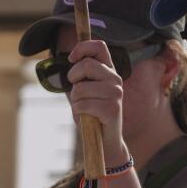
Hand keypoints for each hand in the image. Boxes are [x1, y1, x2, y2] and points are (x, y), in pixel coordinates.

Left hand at [64, 39, 127, 159]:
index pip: (99, 46)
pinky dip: (78, 113)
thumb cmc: (92, 113)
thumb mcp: (85, 90)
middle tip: (77, 92)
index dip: (82, 48)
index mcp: (109, 71)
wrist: (106, 141)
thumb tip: (73, 57)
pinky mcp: (112, 109)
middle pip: (87, 65)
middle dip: (73, 78)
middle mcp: (115, 79)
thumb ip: (81, 75)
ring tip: (84, 108)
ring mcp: (115, 93)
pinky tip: (88, 117)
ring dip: (75, 101)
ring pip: (81, 88)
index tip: (71, 59)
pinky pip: (83, 105)